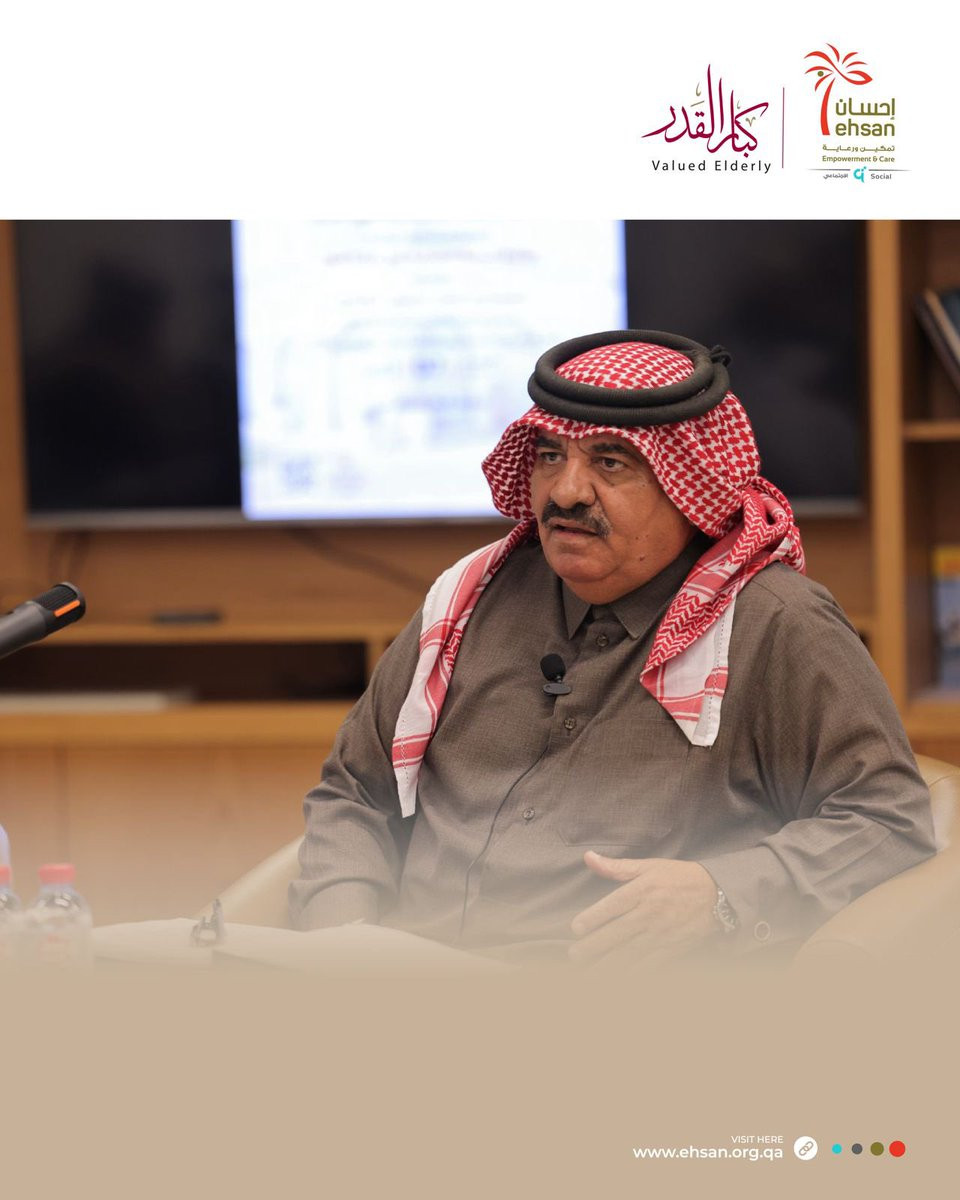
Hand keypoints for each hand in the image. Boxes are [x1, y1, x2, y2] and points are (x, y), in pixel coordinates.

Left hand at [569, 852, 718, 965]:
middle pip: (618, 932)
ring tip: (589, 975)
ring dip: (609, 966)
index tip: (576, 928)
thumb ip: (617, 866)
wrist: (717, 894)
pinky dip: (634, 975)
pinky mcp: (673, 948)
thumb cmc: (679, 877)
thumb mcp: (649, 866)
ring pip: (632, 953)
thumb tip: (588, 857)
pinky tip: (619, 981)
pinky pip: (650, 965)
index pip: (614, 904)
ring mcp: (662, 933)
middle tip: (575, 955)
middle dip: (595, 946)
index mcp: (644, 890)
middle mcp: (651, 913)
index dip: (593, 917)